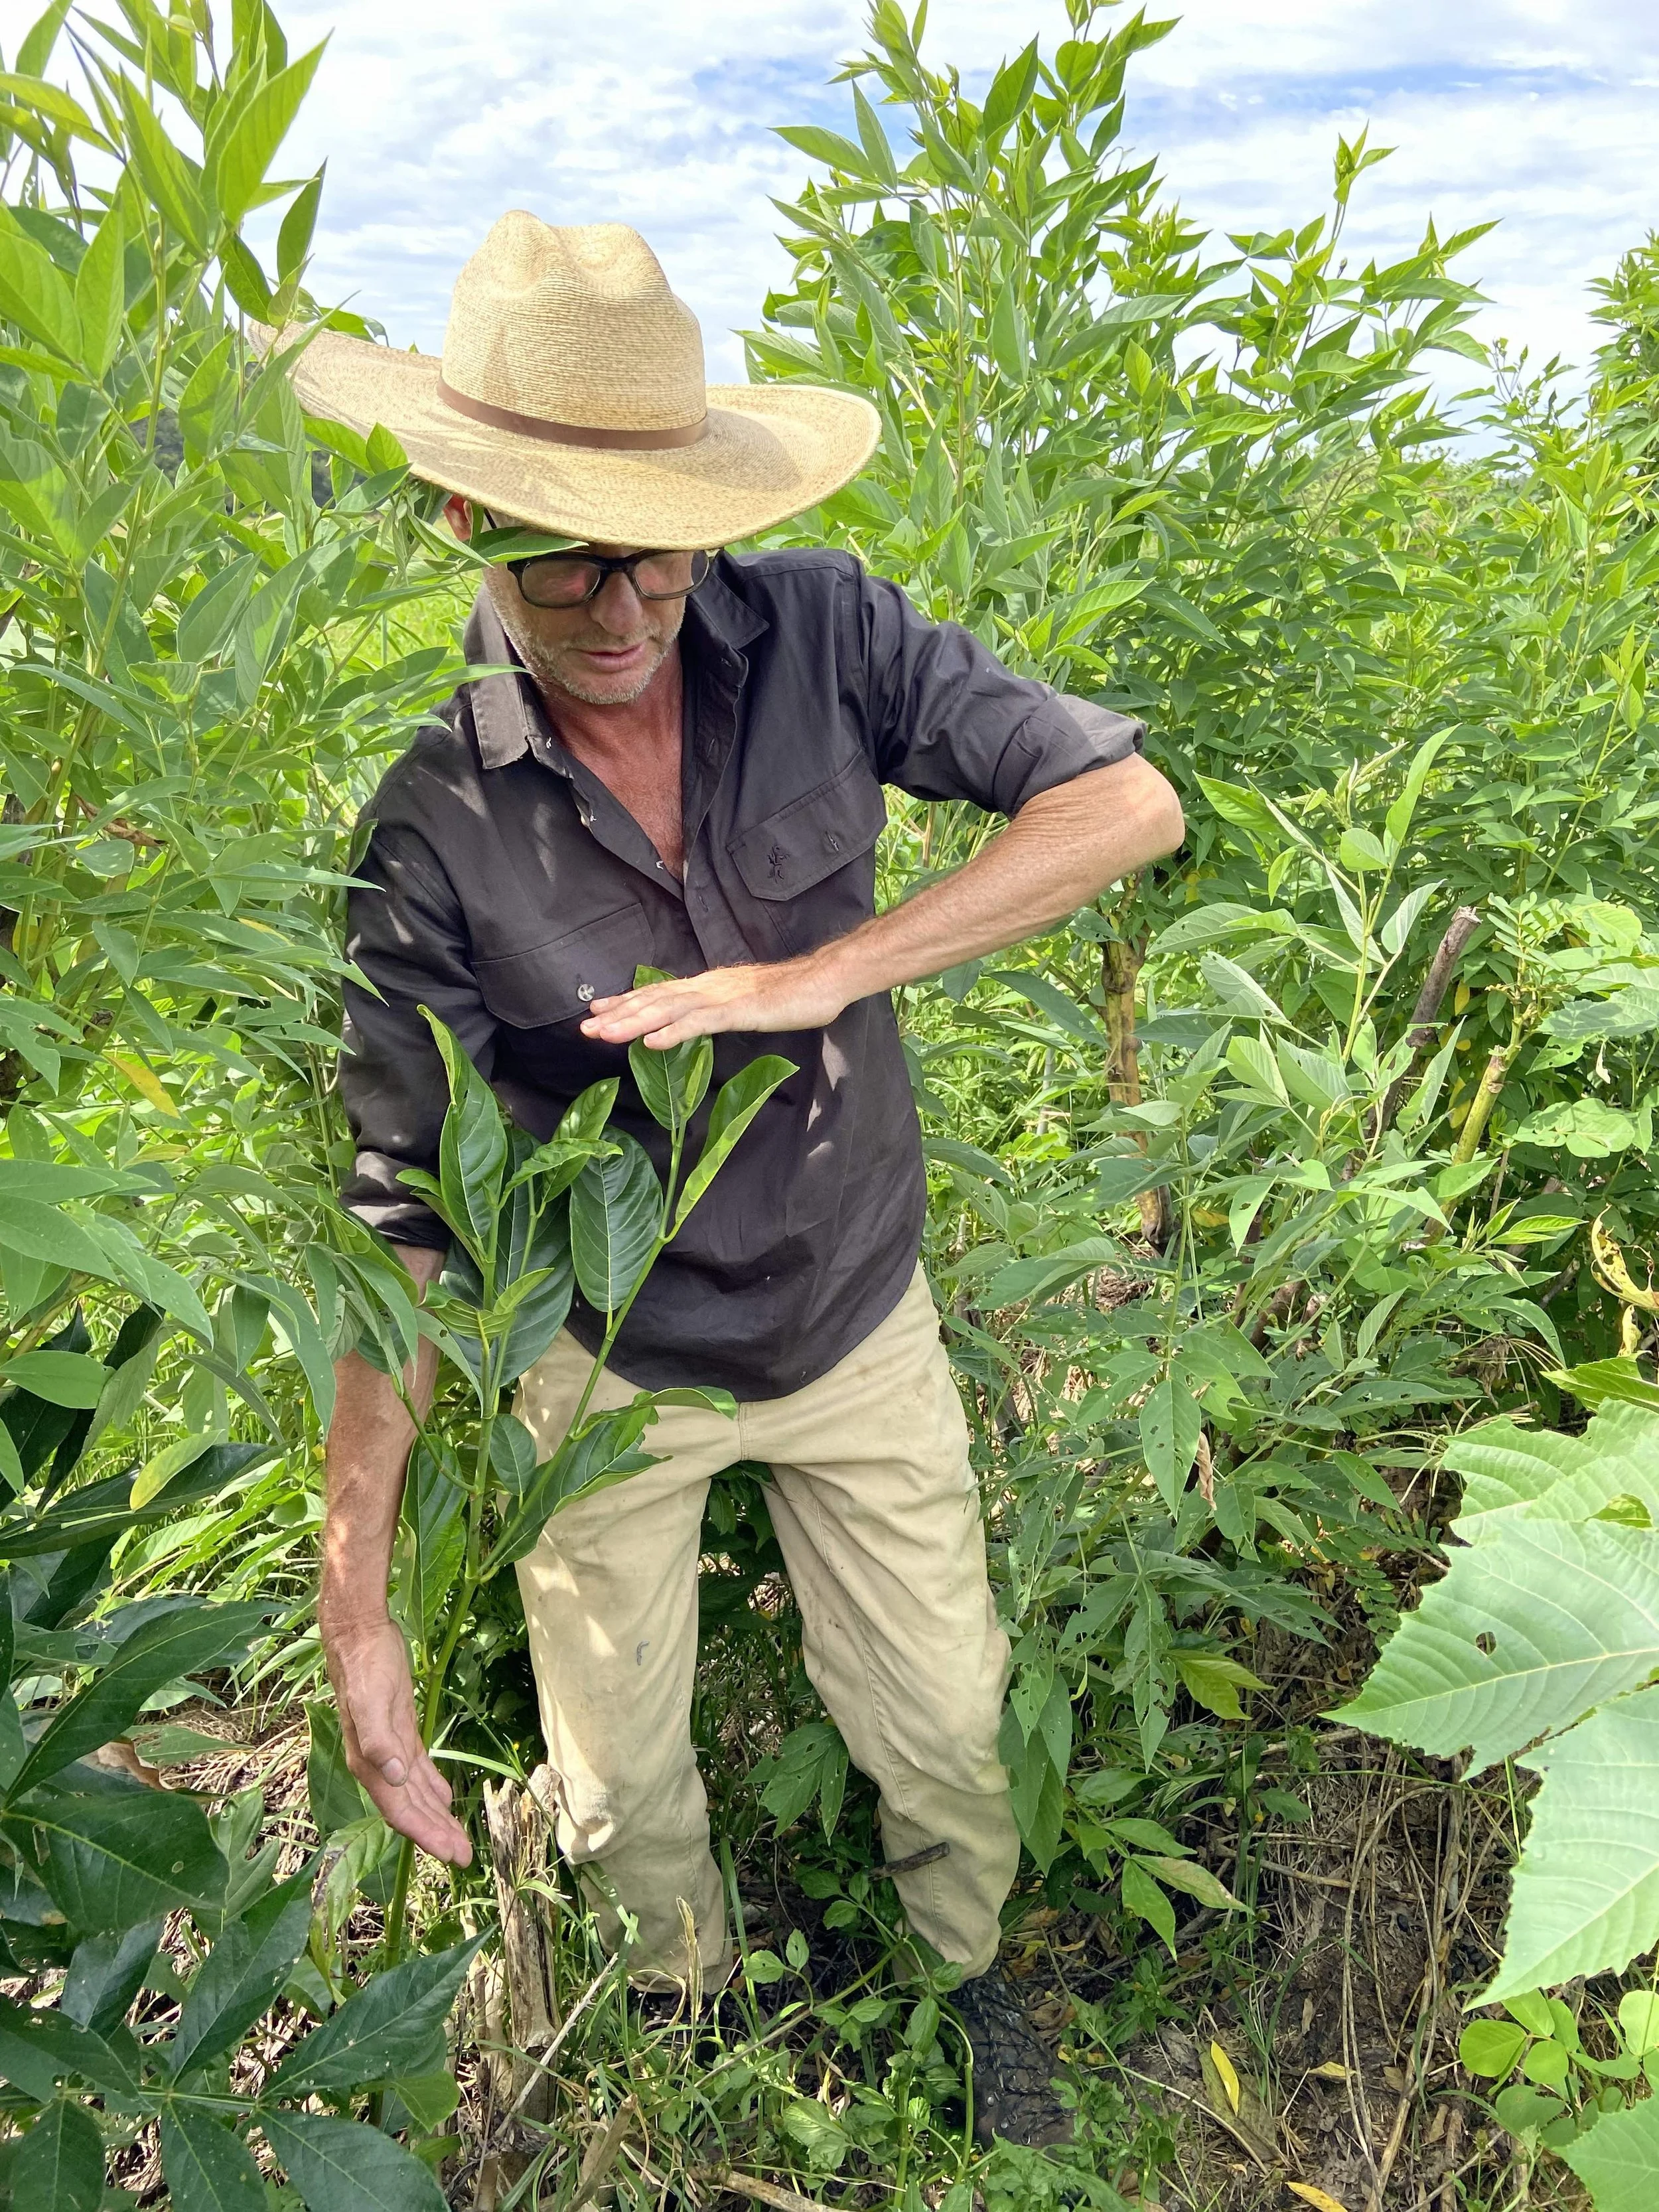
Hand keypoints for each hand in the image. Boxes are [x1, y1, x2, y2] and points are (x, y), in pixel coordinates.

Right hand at [320, 1613, 471, 1865]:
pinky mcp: (400, 1731)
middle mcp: (379, 1765)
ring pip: (416, 1794)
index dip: (426, 1835)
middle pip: (411, 1810)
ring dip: (436, 1817)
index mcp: (371, 1765)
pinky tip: (443, 1799)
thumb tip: (393, 1777)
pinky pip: (418, 1770)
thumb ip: (378, 1741)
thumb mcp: (371, 1701)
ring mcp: (390, 1749)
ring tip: (458, 1838)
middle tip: (464, 1857)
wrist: (358, 1637)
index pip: (401, 1812)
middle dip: (436, 1834)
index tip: (451, 1855)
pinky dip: (431, 1787)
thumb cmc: (365, 1668)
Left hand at [580, 950, 852, 1047]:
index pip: (659, 993)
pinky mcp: (739, 1012)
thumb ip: (718, 1008)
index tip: (597, 1011)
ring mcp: (721, 999)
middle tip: (585, 1029)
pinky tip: (652, 1043)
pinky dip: (673, 1033)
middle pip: (655, 1001)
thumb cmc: (788, 995)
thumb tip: (697, 1018)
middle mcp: (707, 987)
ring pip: (668, 1011)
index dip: (627, 1002)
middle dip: (618, 1015)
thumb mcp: (744, 1003)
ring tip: (605, 1035)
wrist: (821, 981)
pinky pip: (700, 1023)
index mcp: (707, 986)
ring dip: (634, 1023)